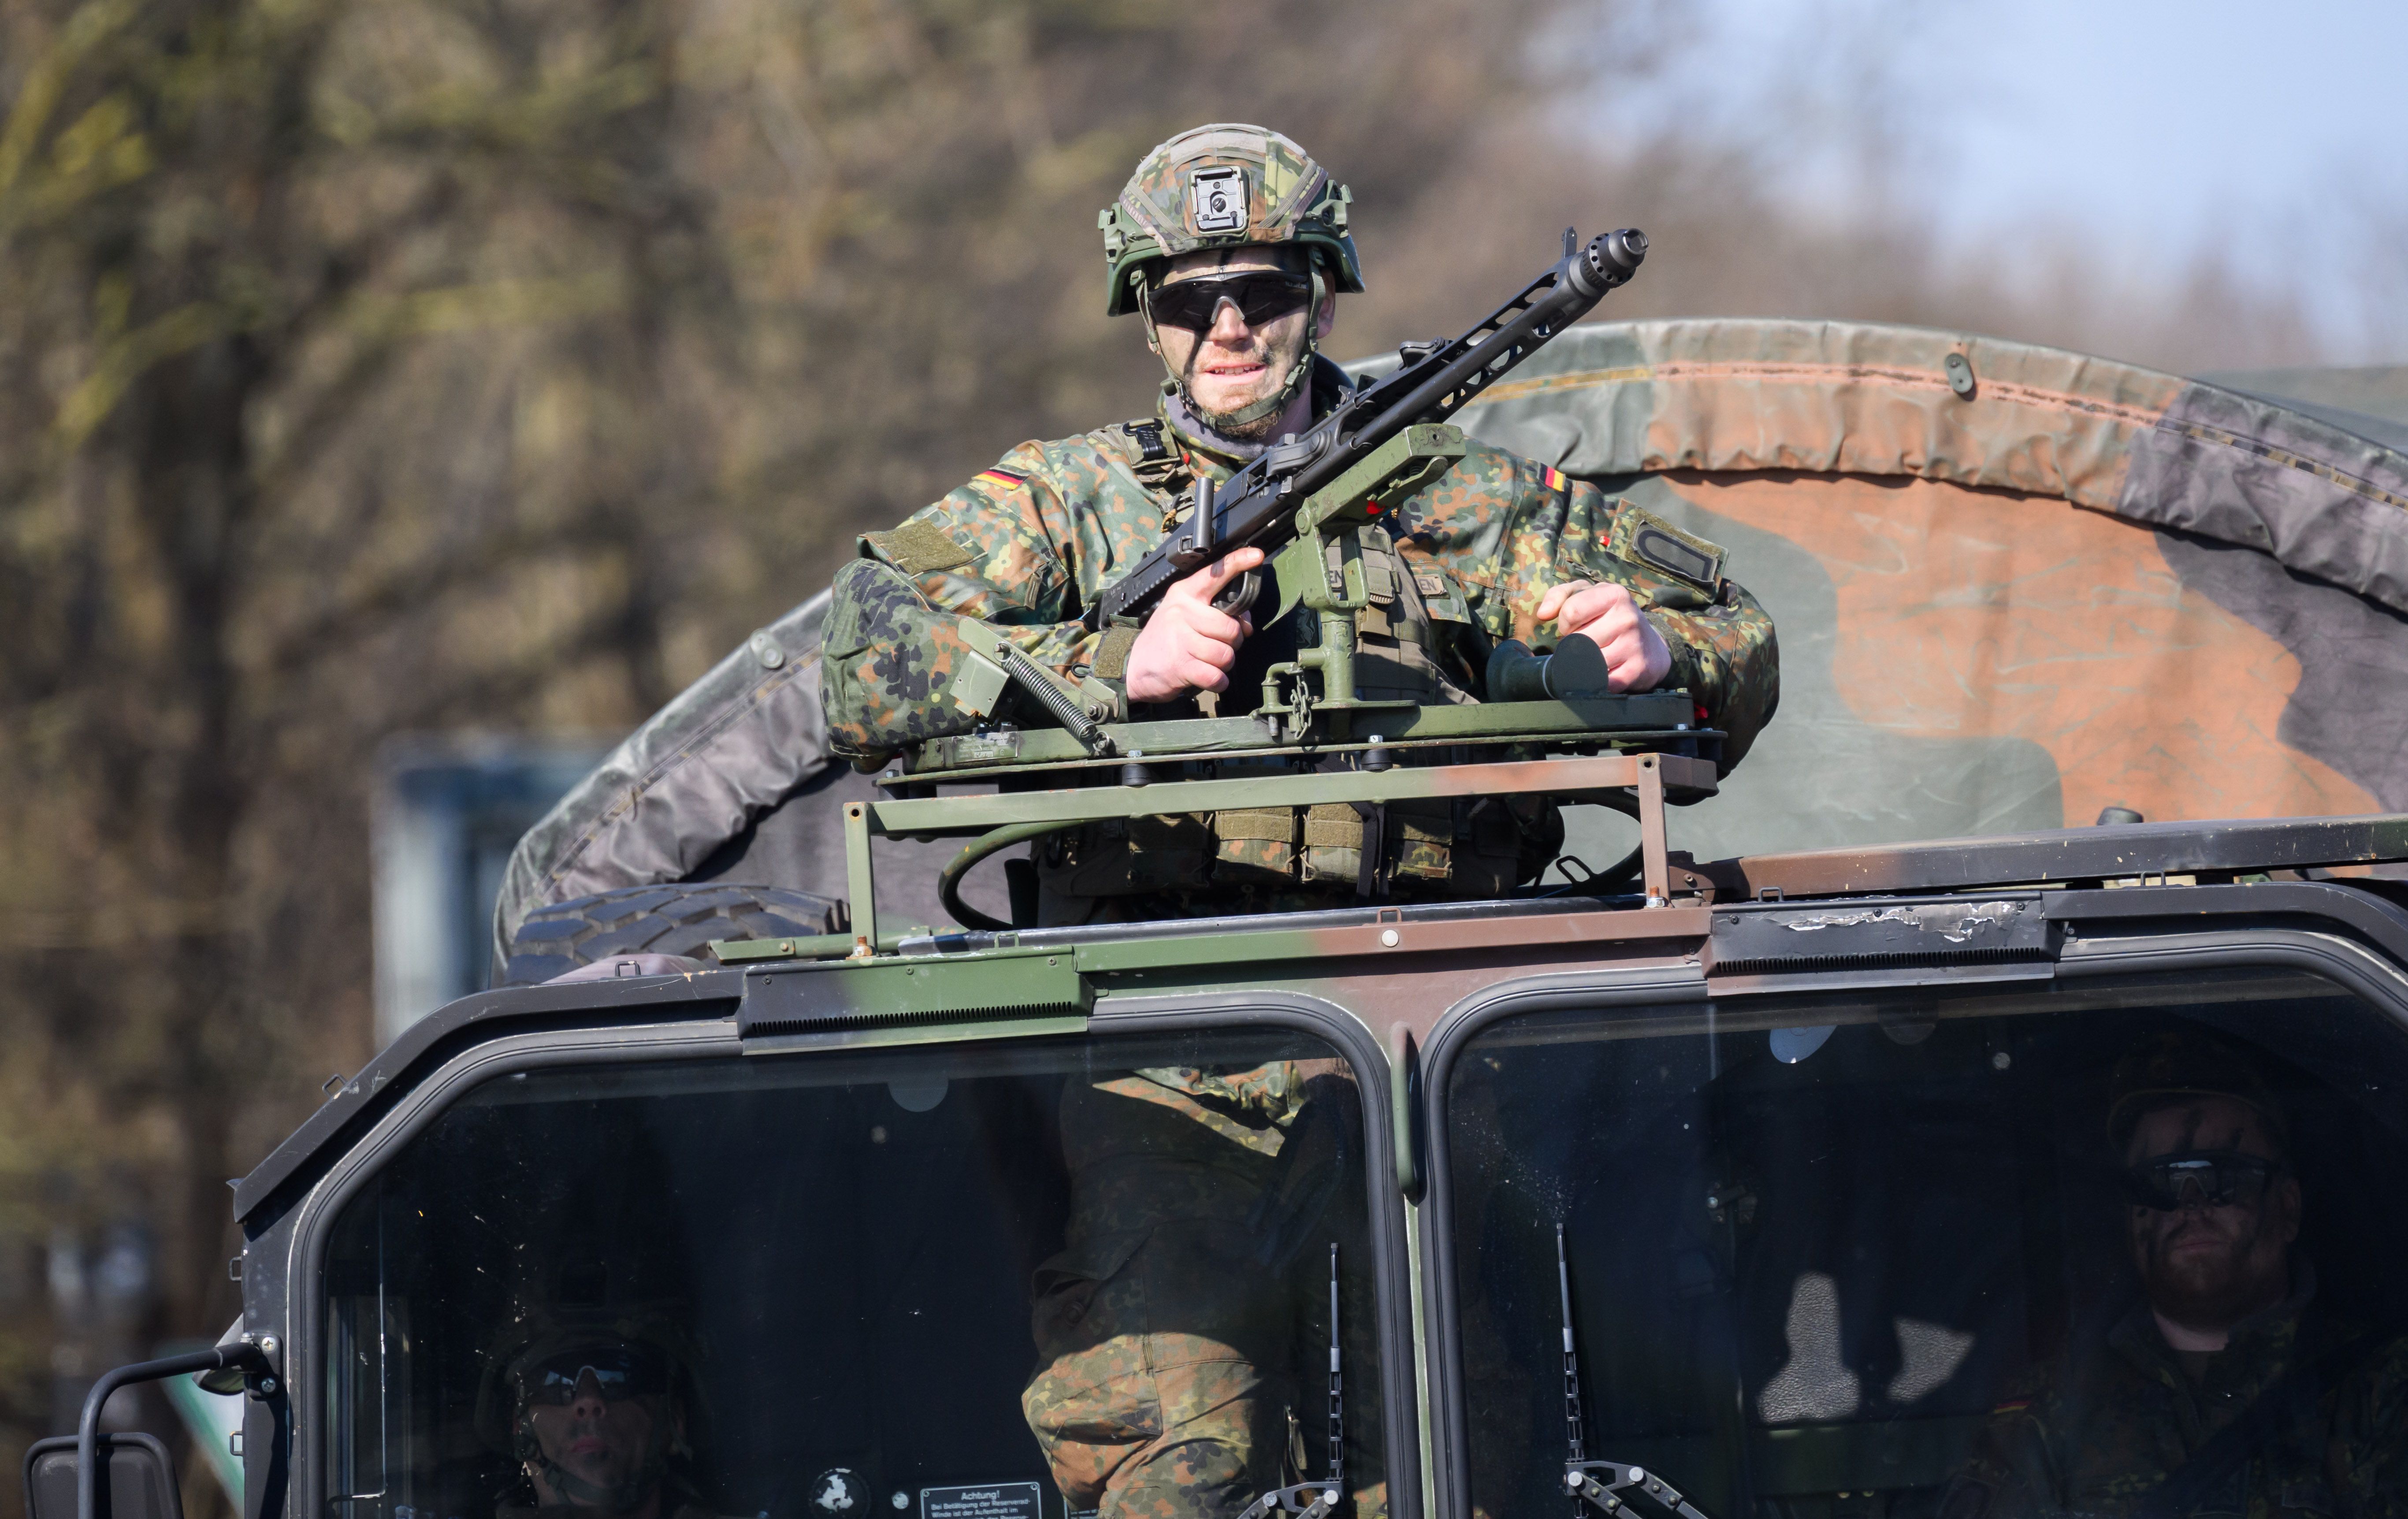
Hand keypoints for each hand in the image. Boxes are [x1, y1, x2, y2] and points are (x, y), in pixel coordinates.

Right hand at [1125, 547, 1263, 701]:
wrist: (1134, 667)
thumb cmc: (1166, 640)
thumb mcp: (1184, 616)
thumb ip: (1215, 613)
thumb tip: (1246, 624)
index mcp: (1184, 594)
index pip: (1214, 574)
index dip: (1237, 563)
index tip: (1256, 555)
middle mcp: (1182, 612)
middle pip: (1230, 627)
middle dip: (1233, 642)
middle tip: (1219, 645)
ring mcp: (1180, 639)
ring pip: (1225, 654)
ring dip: (1224, 664)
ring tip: (1210, 662)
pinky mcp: (1180, 666)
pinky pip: (1216, 676)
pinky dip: (1218, 682)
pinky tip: (1209, 678)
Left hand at [1533, 579, 1671, 691]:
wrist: (1650, 646)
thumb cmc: (1610, 617)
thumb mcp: (1587, 595)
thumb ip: (1559, 595)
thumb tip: (1544, 614)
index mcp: (1614, 594)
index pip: (1570, 612)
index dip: (1565, 624)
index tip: (1573, 627)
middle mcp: (1627, 617)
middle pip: (1577, 640)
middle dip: (1573, 645)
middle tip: (1584, 644)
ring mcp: (1634, 644)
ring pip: (1588, 661)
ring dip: (1583, 663)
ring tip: (1592, 656)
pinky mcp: (1636, 670)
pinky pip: (1602, 681)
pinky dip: (1596, 680)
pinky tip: (1603, 671)